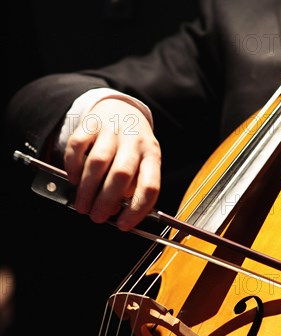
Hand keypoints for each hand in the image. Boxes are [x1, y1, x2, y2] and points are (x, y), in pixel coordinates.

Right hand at [63, 98, 160, 230]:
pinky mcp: (90, 124)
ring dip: (87, 189)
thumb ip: (132, 188)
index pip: (150, 186)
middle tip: (96, 217)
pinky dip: (73, 167)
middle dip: (106, 201)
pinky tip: (75, 179)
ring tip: (82, 206)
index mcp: (152, 155)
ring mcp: (112, 130)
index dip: (137, 210)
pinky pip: (77, 146)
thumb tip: (115, 213)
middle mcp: (134, 141)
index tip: (123, 226)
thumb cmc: (131, 148)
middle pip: (121, 175)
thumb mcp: (142, 165)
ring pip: (98, 162)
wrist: (121, 109)